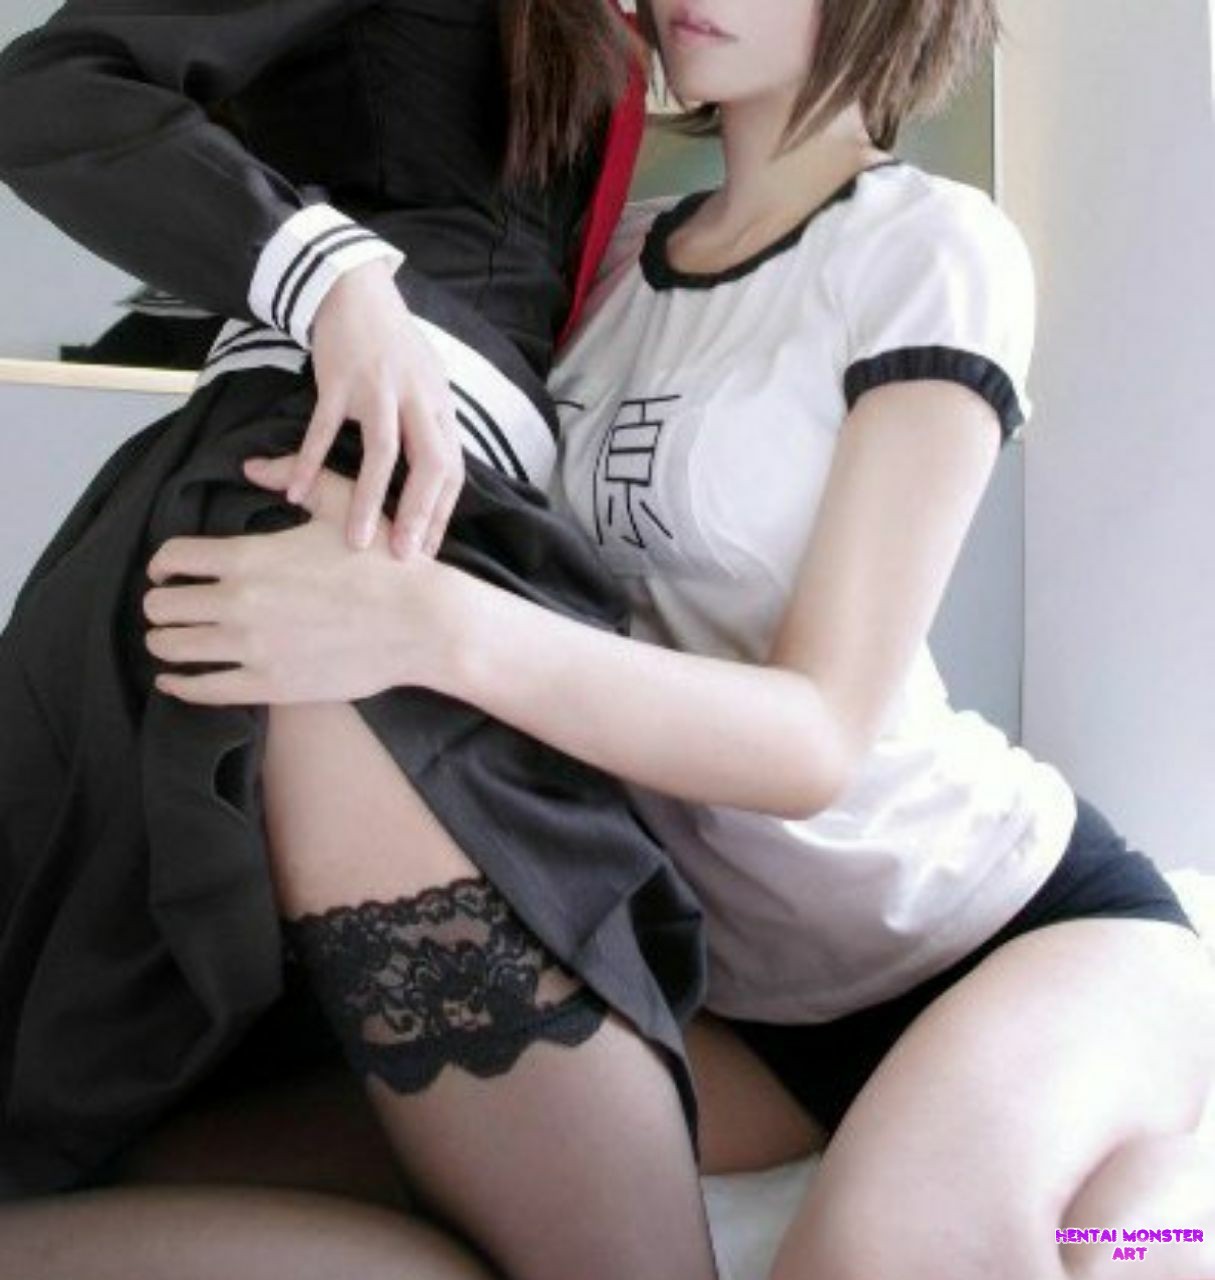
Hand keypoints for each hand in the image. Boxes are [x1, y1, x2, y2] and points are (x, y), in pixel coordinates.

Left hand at [144, 463, 464, 705]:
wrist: (421, 623)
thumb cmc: (384, 563)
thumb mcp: (342, 504)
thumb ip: (294, 478)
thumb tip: (252, 466)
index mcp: (249, 557)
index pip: (171, 558)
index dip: (161, 564)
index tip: (165, 571)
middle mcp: (240, 603)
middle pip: (160, 606)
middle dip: (159, 604)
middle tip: (170, 606)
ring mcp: (252, 648)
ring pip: (171, 647)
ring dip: (164, 642)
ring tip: (171, 640)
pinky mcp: (269, 685)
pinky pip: (200, 689)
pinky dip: (178, 685)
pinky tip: (174, 680)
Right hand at [296, 258, 464, 557]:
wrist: (355, 289)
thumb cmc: (393, 346)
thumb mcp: (427, 385)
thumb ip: (432, 429)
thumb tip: (440, 482)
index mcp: (440, 406)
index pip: (452, 469)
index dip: (442, 512)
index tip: (429, 550)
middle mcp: (417, 398)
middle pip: (429, 463)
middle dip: (418, 515)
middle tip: (402, 556)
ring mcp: (379, 387)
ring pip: (382, 452)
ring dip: (369, 499)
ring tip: (356, 539)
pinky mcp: (339, 378)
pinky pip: (324, 427)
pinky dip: (311, 462)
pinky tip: (297, 492)